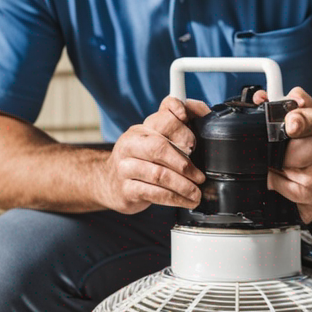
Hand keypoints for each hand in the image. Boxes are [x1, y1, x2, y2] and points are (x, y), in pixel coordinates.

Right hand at [100, 96, 209, 213]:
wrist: (109, 182)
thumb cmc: (141, 159)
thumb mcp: (155, 139)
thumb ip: (179, 123)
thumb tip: (201, 110)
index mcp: (142, 128)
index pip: (163, 118)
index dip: (181, 128)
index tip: (193, 143)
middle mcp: (131, 144)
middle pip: (159, 147)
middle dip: (183, 163)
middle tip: (199, 176)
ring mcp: (125, 167)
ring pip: (158, 174)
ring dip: (183, 185)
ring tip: (196, 193)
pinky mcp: (126, 189)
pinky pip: (153, 193)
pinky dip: (174, 198)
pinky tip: (185, 201)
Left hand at [255, 87, 311, 222]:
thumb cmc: (305, 138)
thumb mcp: (294, 112)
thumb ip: (276, 101)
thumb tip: (260, 99)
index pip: (310, 120)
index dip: (299, 121)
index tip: (290, 125)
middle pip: (304, 151)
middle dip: (285, 155)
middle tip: (275, 154)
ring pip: (306, 179)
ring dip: (283, 174)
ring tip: (278, 167)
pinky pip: (300, 196)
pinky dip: (284, 189)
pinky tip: (283, 181)